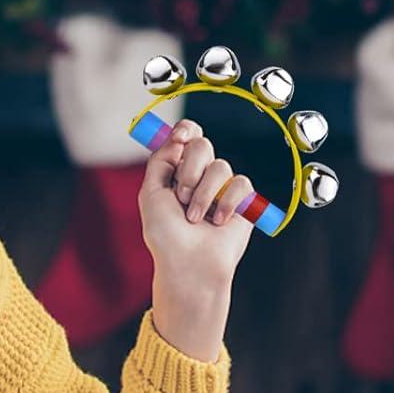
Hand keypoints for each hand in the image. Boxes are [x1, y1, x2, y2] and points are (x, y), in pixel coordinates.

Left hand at [137, 117, 255, 289]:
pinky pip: (240, 183)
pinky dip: (226, 203)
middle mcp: (199, 176)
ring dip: (203, 194)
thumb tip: (177, 135)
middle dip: (189, 170)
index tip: (180, 136)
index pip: (185, 138)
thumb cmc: (166, 234)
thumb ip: (160, 161)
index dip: (185, 130)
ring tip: (195, 218)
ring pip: (221, 165)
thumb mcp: (151, 194)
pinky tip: (217, 222)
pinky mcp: (242, 199)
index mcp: (175, 172)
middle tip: (181, 197)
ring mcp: (221, 187)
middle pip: (202, 145)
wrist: (189, 262)